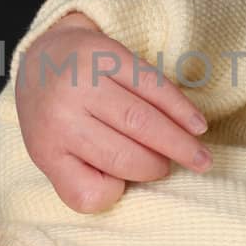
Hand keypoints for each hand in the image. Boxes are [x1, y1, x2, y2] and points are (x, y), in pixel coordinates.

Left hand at [15, 12, 211, 212]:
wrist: (45, 53)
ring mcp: (81, 81)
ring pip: (141, 122)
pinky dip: (179, 108)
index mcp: (46, 147)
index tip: (126, 184)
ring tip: (201, 158)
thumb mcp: (53, 150)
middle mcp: (59, 114)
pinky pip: (151, 86)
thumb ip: (82, 174)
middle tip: (178, 170)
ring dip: (179, 143)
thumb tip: (130, 185)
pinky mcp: (104, 53)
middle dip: (158, 167)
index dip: (114, 192)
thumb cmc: (56, 113)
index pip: (86, 191)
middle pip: (123, 156)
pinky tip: (196, 125)